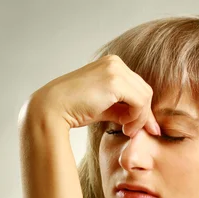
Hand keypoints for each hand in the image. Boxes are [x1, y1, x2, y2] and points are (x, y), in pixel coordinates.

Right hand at [23, 54, 160, 135]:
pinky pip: (140, 101)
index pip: (137, 86)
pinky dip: (137, 117)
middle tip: (134, 132)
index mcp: (111, 64)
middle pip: (144, 90)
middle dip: (145, 115)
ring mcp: (115, 69)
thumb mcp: (104, 107)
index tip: (147, 128)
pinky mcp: (115, 81)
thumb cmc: (74, 110)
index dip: (143, 109)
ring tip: (127, 131)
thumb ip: (122, 109)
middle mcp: (115, 62)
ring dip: (140, 118)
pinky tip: (125, 127)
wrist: (52, 109)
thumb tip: (141, 120)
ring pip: (145, 96)